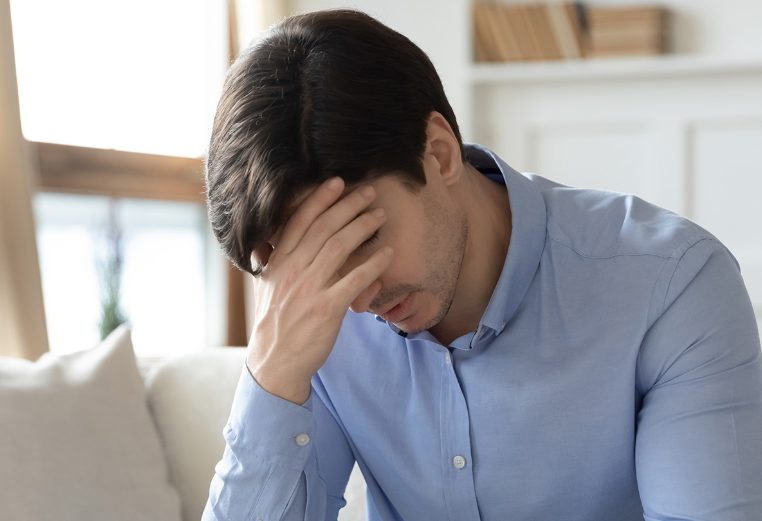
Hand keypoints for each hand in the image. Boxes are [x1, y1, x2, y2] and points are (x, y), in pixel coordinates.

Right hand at [246, 177, 392, 403]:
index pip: (299, 221)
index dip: (319, 199)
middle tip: (370, 192)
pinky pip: (354, 279)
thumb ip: (278, 262)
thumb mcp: (269, 287)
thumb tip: (284, 243)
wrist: (274, 362)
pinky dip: (373, 264)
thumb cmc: (275, 325)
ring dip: (363, 227)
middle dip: (349, 205)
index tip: (337, 182)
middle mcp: (293, 270)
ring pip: (339, 247)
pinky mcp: (327, 308)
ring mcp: (309, 288)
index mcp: (279, 262)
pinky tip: (388, 253)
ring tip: (381, 216)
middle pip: (324, 228)